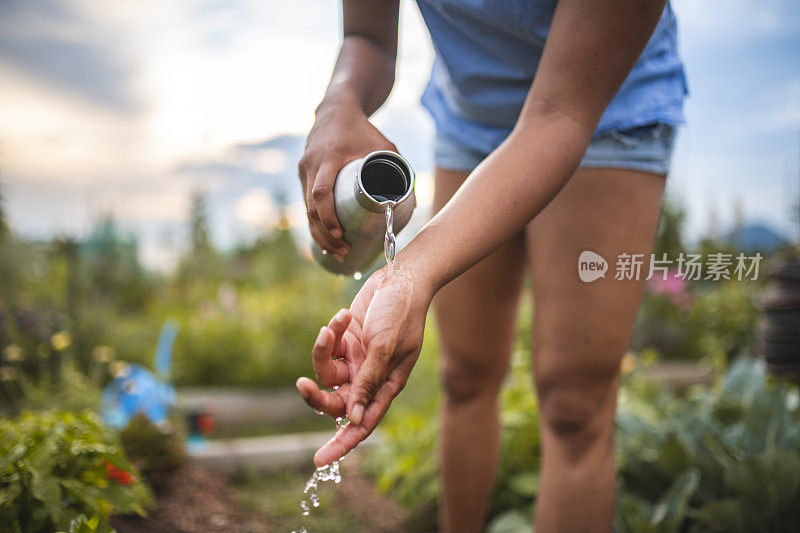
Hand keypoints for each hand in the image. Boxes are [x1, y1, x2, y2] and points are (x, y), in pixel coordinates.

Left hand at [295, 263, 429, 465]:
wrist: (401, 278)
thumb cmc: (401, 313)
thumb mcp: (385, 348)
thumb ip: (368, 382)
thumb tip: (352, 418)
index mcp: (385, 386)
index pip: (361, 423)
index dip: (342, 444)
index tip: (319, 461)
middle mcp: (368, 378)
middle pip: (335, 403)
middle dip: (317, 395)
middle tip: (301, 384)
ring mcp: (355, 360)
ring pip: (325, 373)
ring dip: (323, 350)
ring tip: (332, 327)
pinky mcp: (344, 342)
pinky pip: (326, 348)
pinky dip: (329, 333)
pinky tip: (343, 314)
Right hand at [298, 98, 396, 260]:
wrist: (336, 108)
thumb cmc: (363, 129)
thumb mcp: (385, 147)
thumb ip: (400, 170)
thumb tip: (413, 204)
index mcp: (328, 157)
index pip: (321, 192)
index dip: (328, 217)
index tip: (340, 234)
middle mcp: (311, 164)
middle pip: (310, 207)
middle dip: (324, 234)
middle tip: (343, 251)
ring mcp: (303, 169)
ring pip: (305, 209)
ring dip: (318, 232)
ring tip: (336, 251)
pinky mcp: (303, 173)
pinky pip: (305, 202)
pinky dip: (314, 222)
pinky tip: (323, 237)